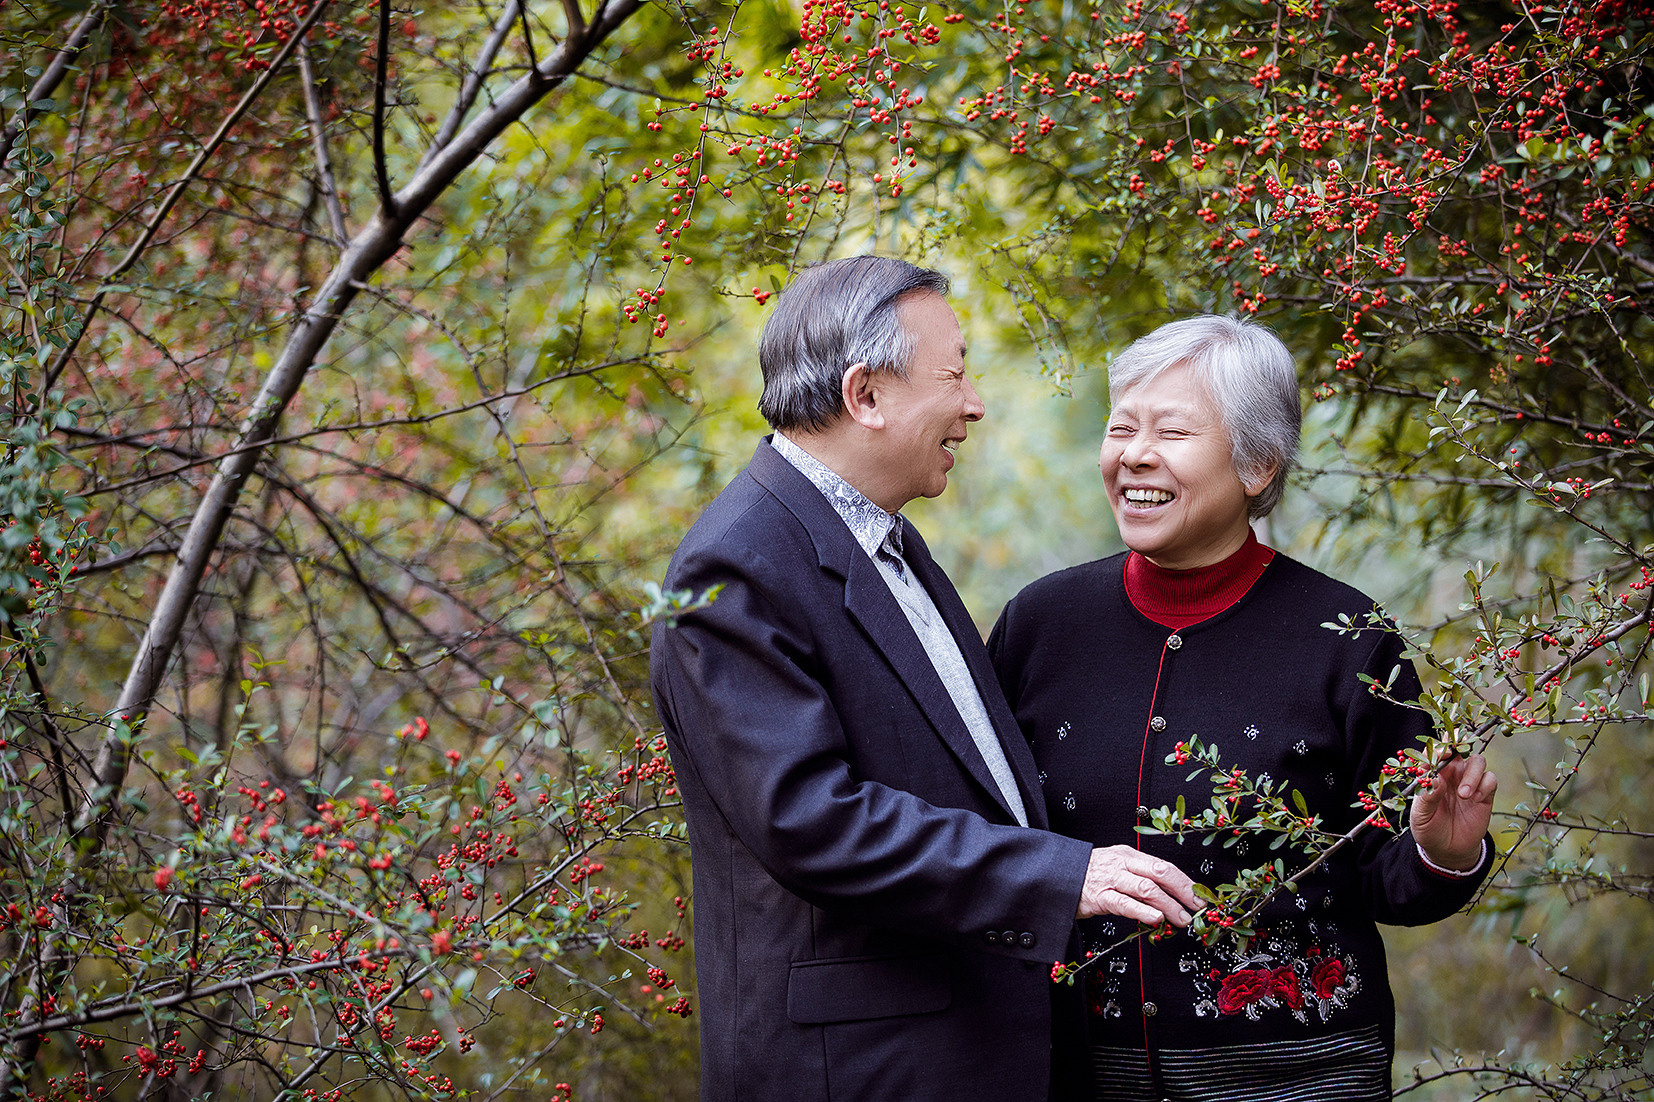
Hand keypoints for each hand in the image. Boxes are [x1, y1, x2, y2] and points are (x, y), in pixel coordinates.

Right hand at [1076, 844, 1197, 924]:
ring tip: (1181, 919)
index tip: (1200, 898)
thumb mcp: (1116, 868)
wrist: (1055, 875)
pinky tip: (1155, 918)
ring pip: (1147, 888)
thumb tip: (1169, 898)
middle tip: (1198, 907)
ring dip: (1169, 905)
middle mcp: (1122, 864)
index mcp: (1129, 855)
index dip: (1185, 883)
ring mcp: (1111, 879)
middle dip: (1183, 891)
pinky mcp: (1099, 896)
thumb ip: (1139, 879)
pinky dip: (1143, 911)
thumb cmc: (1089, 875)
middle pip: (1161, 872)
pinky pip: (1124, 903)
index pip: (1164, 866)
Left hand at [1410, 750, 1496, 870]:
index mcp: (1432, 774)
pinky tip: (1475, 800)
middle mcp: (1451, 774)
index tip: (1443, 751)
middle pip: (1460, 749)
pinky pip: (1491, 779)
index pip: (1436, 752)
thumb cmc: (1429, 829)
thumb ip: (1427, 797)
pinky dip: (1485, 785)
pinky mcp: (1485, 794)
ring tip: (1463, 795)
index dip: (1440, 747)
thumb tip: (1434, 778)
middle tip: (1454, 760)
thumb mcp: (1421, 816)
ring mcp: (1469, 782)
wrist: (1447, 850)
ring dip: (1472, 774)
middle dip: (1460, 748)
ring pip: (1477, 761)